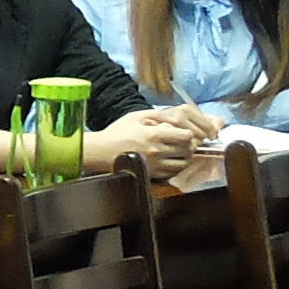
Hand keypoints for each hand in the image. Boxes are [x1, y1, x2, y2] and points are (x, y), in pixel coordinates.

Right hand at [82, 110, 202, 170]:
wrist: (100, 152)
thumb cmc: (115, 133)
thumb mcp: (134, 117)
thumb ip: (154, 114)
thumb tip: (170, 116)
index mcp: (154, 134)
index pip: (185, 136)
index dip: (188, 134)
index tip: (183, 133)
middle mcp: (157, 151)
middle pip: (187, 150)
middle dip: (188, 146)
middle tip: (182, 143)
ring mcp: (155, 164)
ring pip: (182, 164)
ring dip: (183, 158)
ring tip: (177, 153)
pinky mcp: (151, 174)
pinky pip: (172, 173)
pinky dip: (175, 167)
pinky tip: (169, 162)